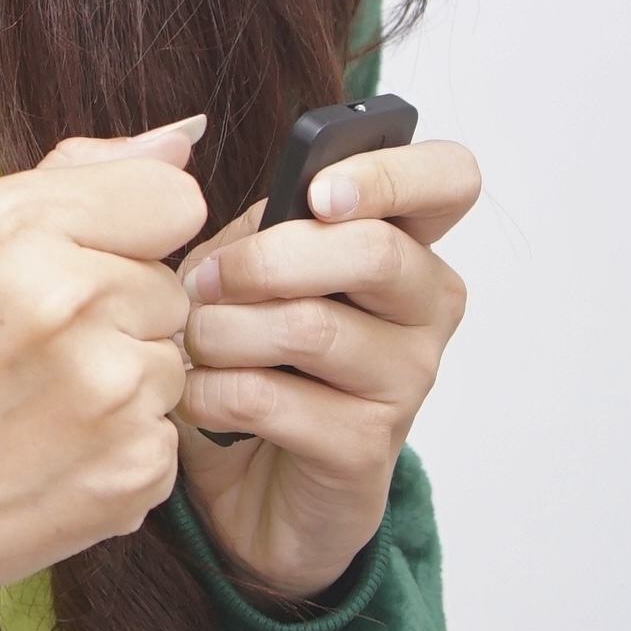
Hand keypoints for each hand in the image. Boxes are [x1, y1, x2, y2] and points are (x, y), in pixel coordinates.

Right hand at [0, 120, 207, 602]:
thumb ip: (81, 175)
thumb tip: (182, 142)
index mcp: (20, 228)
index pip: (173, 201)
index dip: (135, 234)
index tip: (87, 266)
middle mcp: (72, 302)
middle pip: (172, 287)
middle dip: (120, 314)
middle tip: (41, 350)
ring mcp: (110, 393)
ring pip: (173, 364)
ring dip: (125, 381)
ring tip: (44, 405)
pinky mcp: (134, 470)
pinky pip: (168, 435)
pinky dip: (122, 446)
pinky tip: (57, 453)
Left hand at [178, 135, 478, 600]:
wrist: (245, 487)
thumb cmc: (246, 359)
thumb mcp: (232, 268)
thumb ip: (220, 207)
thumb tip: (179, 143)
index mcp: (405, 242)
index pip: (450, 177)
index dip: (389, 174)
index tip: (317, 194)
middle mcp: (425, 306)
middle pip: (374, 250)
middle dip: (263, 259)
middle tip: (205, 283)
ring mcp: (407, 379)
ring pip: (310, 326)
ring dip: (222, 331)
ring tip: (195, 345)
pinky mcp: (366, 447)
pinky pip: (270, 397)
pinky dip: (209, 391)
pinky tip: (198, 397)